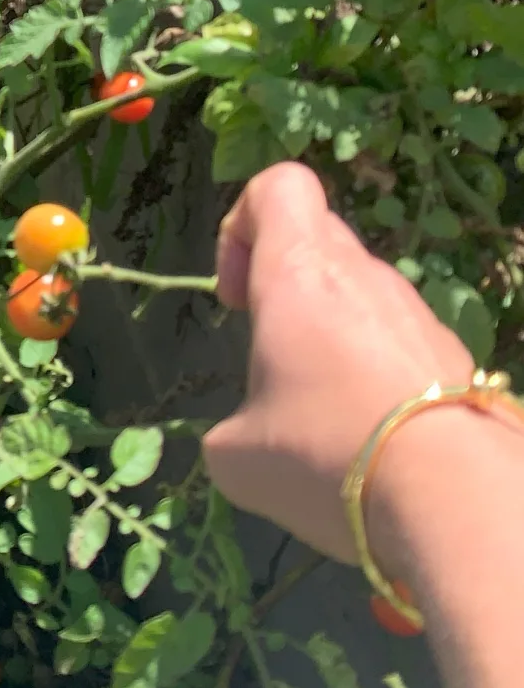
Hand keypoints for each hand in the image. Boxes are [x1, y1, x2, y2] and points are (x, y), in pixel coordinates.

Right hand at [202, 162, 471, 563]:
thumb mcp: (238, 457)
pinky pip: (404, 342)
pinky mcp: (456, 357)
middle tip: (277, 357)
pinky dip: (381, 374)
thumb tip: (245, 440)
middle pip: (319, 240)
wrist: (454, 500)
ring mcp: (417, 314)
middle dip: (288, 287)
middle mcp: (362, 276)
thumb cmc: (325, 453)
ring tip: (330, 414)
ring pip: (365, 295)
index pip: (278, 187)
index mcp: (299, 274)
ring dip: (337, 335)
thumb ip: (231, 429)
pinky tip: (379, 440)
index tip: (238, 297)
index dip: (243, 225)